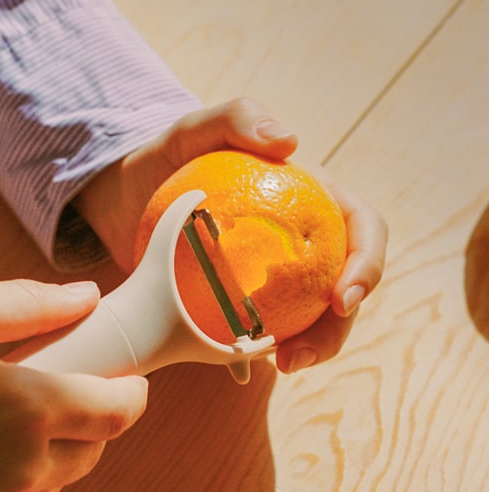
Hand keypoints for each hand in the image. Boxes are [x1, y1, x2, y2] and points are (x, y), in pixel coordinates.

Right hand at [0, 280, 146, 491]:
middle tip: (48, 392)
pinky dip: (7, 487)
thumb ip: (30, 304)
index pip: (119, 411)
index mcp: (24, 408)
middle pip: (94, 449)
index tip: (127, 381)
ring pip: (55, 484)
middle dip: (86, 419)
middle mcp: (20, 471)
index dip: (132, 393)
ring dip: (46, 454)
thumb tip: (89, 296)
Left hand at [76, 97, 386, 371]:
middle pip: (343, 286)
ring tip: (280, 366)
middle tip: (301, 354)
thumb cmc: (166, 158)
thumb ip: (238, 118)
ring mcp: (276, 275)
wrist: (124, 200)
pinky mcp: (245, 302)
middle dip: (338, 328)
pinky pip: (262, 332)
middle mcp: (304, 241)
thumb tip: (292, 142)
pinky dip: (257, 354)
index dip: (367, 264)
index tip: (340, 297)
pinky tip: (241, 372)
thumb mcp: (193, 128)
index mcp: (311, 199)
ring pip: (311, 318)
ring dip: (309, 349)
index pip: (361, 229)